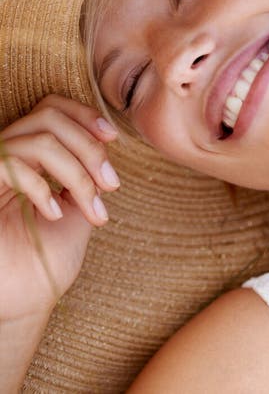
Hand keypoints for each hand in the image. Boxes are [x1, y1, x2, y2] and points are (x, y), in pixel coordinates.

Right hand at [0, 95, 118, 323]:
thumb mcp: (79, 206)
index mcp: (29, 155)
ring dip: (78, 173)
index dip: (84, 114)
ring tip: (92, 208)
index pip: (52, 107)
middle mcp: (6, 156)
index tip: (113, 138)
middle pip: (49, 117)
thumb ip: (88, 171)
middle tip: (111, 184)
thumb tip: (104, 141)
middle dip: (89, 147)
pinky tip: (55, 213)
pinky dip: (43, 186)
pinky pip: (11, 165)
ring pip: (40, 141)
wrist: (23, 303)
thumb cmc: (48, 260)